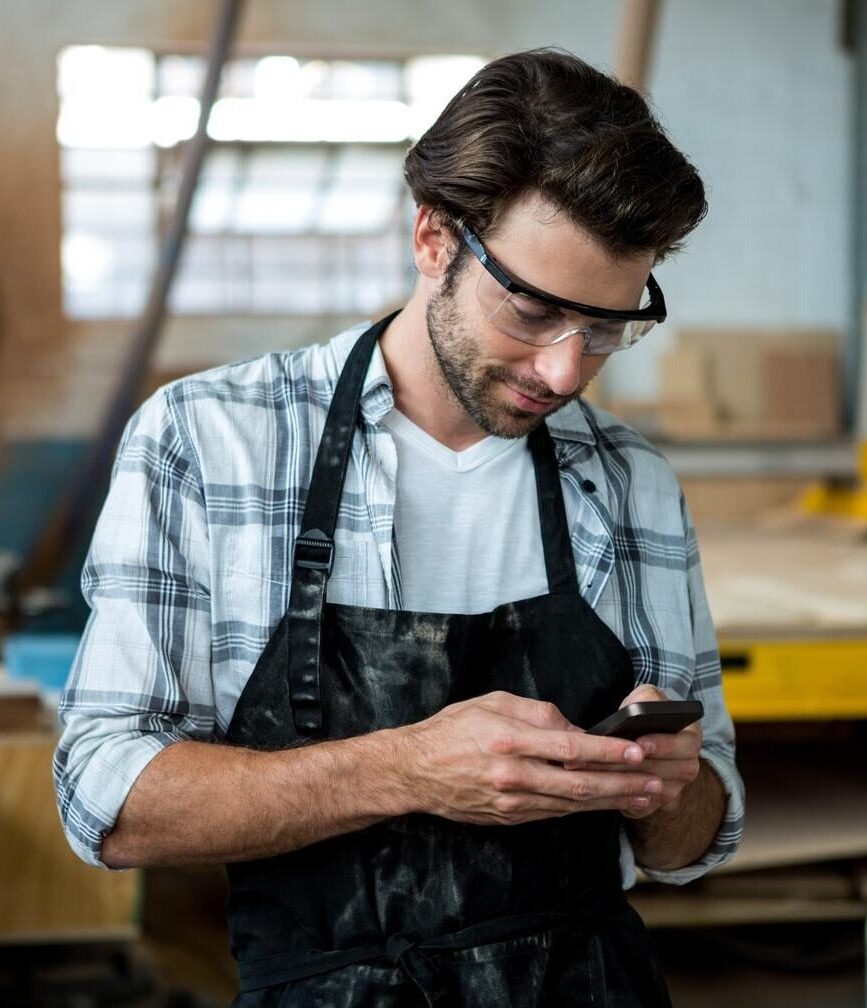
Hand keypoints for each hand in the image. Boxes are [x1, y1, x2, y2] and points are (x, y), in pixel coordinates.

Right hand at [397, 690, 662, 825]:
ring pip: (572, 804)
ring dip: (612, 801)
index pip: (569, 749)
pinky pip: (554, 813)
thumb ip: (536, 713)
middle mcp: (513, 775)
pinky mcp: (509, 817)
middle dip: (622, 783)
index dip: (607, 753)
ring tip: (644, 795)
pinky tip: (606, 803)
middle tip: (656, 782)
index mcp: (509, 740)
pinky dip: (584, 809)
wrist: (414, 771)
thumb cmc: (452, 729)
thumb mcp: (492, 703)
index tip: (637, 751)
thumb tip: (574, 728)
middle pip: (579, 784)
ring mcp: (512, 802)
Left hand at [562, 684, 701, 818]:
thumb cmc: (644, 718)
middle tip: (606, 760)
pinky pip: (644, 807)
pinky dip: (624, 801)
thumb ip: (644, 700)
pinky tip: (603, 790)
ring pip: (652, 791)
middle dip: (633, 765)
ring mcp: (676, 788)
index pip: (684, 744)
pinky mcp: (658, 804)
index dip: (663, 745)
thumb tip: (634, 711)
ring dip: (623, 783)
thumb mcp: (646, 699)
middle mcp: (688, 765)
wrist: (647, 743)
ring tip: (596, 772)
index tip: (641, 743)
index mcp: (689, 737)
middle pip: (664, 771)